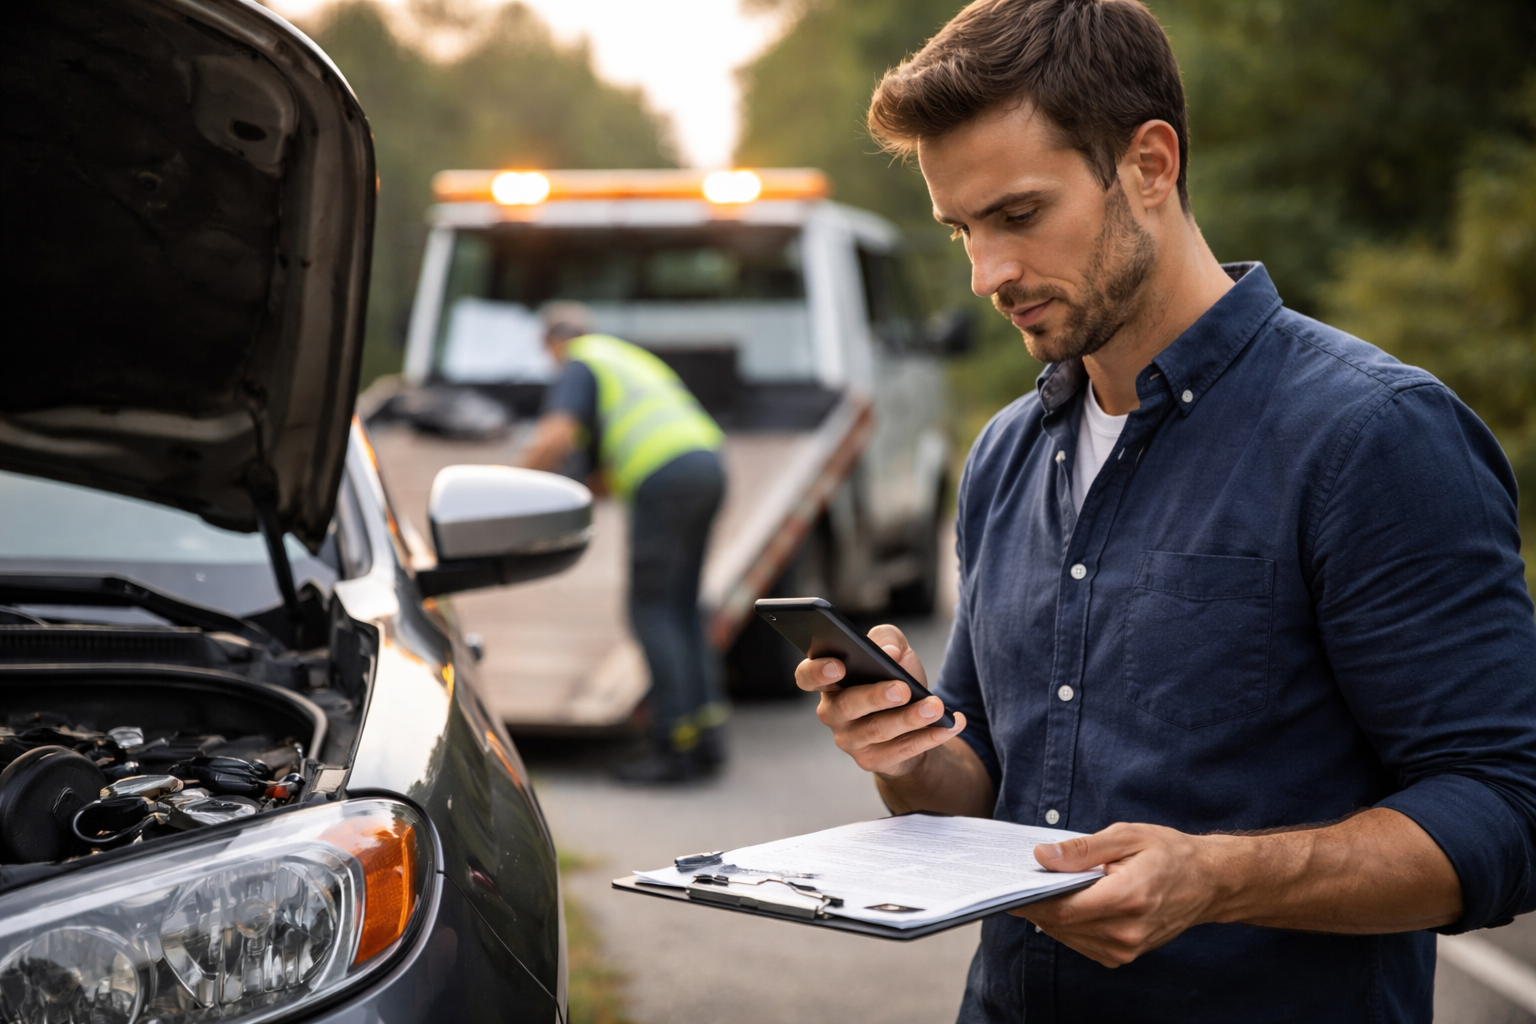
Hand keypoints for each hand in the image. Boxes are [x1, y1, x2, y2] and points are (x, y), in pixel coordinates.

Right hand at [795, 623, 966, 777]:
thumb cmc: (892, 678)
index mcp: (828, 681)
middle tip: (902, 688)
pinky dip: (929, 737)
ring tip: (936, 707)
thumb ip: (887, 639)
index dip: (817, 672)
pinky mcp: (873, 761)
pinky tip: (950, 725)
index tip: (839, 666)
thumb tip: (890, 653)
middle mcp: (832, 713)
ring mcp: (850, 740)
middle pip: (847, 706)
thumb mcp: (893, 651)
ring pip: (877, 730)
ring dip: (909, 718)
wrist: (911, 722)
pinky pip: (901, 751)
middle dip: (875, 696)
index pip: (806, 677)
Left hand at [1011, 823, 1224, 967]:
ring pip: (1068, 937)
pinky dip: (1068, 926)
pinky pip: (1082, 943)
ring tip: (1041, 890)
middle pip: (1061, 925)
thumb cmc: (1168, 852)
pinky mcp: (1125, 955)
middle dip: (1036, 904)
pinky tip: (1067, 904)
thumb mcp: (1125, 837)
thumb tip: (1041, 857)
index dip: (1030, 900)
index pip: (1063, 909)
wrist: (1208, 882)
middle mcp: (1127, 931)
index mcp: (1128, 899)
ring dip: (1050, 916)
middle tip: (1019, 882)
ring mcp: (1128, 948)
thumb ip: (1081, 850)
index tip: (1009, 885)